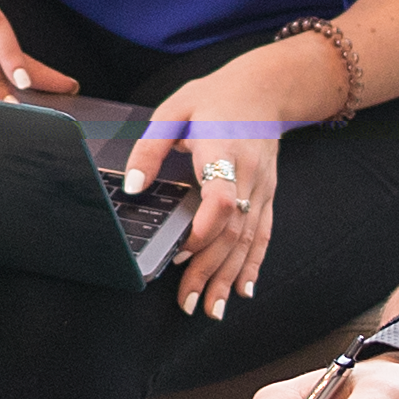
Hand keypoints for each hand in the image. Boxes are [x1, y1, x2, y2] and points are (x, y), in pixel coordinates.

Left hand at [122, 72, 292, 319]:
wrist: (266, 89)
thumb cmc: (216, 98)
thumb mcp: (175, 111)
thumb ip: (150, 148)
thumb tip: (131, 185)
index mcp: (223, 152)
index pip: (221, 200)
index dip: (203, 230)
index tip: (182, 252)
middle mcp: (248, 176)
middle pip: (232, 232)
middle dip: (210, 271)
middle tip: (189, 303)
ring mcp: (262, 189)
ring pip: (248, 240)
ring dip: (229, 278)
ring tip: (212, 309)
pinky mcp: (267, 196)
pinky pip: (262, 235)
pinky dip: (253, 265)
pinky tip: (244, 290)